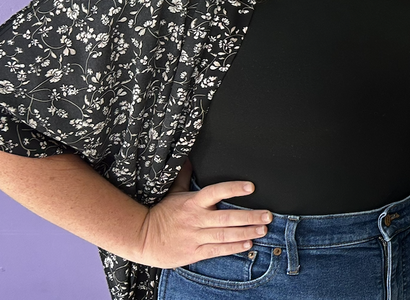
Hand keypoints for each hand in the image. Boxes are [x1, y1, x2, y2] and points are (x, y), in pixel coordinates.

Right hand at [133, 180, 271, 268]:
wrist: (141, 237)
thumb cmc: (161, 214)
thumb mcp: (174, 192)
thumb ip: (185, 176)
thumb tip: (190, 157)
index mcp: (193, 202)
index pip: (216, 192)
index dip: (234, 189)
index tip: (251, 187)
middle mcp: (196, 219)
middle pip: (227, 218)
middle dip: (250, 217)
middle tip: (268, 215)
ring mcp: (195, 236)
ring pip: (225, 235)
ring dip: (246, 233)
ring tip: (263, 230)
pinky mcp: (194, 252)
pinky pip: (217, 250)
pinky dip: (233, 248)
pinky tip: (248, 244)